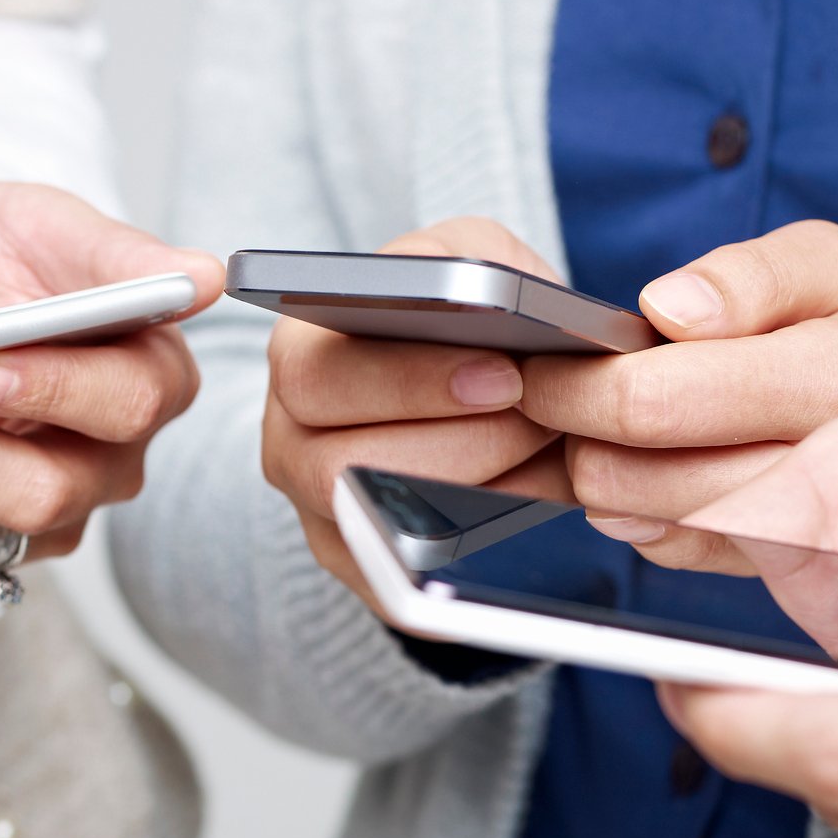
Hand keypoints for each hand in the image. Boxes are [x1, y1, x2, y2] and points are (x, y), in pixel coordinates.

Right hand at [260, 218, 571, 605]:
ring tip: (548, 446)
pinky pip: (408, 584)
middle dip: (461, 443)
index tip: (502, 375)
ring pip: (380, 525)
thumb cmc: (463, 312)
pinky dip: (483, 542)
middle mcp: (289, 441)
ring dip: (481, 488)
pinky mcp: (362, 568)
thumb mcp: (465, 254)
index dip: (408, 382)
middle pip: (344, 466)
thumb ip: (472, 262)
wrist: (474, 373)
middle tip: (540, 416)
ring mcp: (319, 513)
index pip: (317, 377)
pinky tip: (538, 491)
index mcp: (296, 356)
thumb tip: (497, 306)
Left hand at [522, 221, 837, 563]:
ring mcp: (823, 542)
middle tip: (560, 408)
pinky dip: (650, 527)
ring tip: (599, 443)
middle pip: (645, 479)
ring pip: (664, 529)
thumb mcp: (835, 266)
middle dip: (582, 442)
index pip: (657, 399)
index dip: (577, 385)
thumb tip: (666, 310)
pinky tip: (648, 488)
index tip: (543, 367)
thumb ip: (750, 275)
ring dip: (609, 490)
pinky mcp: (809, 585)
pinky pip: (695, 563)